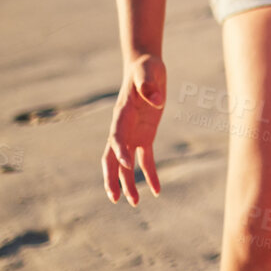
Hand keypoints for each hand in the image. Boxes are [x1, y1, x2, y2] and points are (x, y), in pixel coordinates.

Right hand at [102, 54, 166, 205]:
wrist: (144, 67)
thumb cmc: (145, 68)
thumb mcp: (148, 72)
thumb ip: (149, 85)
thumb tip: (156, 101)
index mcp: (121, 114)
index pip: (116, 137)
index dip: (120, 151)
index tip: (128, 166)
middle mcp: (122, 128)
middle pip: (112, 158)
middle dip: (113, 178)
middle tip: (115, 198)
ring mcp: (132, 134)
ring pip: (125, 165)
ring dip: (128, 183)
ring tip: (135, 203)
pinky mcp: (145, 136)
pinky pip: (146, 159)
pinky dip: (151, 174)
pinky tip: (157, 190)